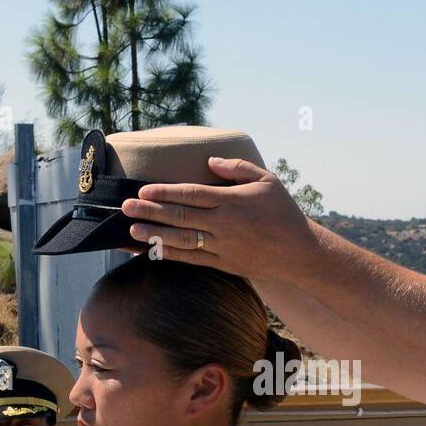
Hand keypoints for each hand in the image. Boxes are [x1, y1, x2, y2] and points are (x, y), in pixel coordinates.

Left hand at [120, 158, 317, 279]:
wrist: (300, 252)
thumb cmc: (284, 212)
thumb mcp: (267, 180)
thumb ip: (237, 168)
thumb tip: (210, 161)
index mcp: (232, 201)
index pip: (192, 194)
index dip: (165, 192)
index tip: (143, 190)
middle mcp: (224, 224)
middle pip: (181, 216)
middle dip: (150, 212)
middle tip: (125, 208)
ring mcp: (223, 246)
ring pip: (183, 240)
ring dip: (155, 235)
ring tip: (131, 231)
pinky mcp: (225, 264)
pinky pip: (194, 259)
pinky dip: (172, 255)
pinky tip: (153, 250)